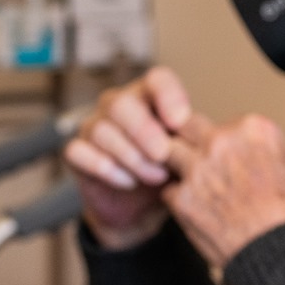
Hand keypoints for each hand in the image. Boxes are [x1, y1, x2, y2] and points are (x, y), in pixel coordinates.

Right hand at [63, 67, 192, 249]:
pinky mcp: (76, 151)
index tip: (180, 121)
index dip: (168, 96)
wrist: (142, 205)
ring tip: (156, 177)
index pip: (157, 79)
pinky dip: (107, 169)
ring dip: (132, 157)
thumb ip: (193, 137)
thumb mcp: (187, 151)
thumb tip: (207, 133)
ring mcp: (94, 126)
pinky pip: (80, 152)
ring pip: (102, 130)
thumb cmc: (169, 168)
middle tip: (165, 155)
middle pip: (121, 103)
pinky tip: (128, 182)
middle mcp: (119, 104)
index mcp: (151, 96)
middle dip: (145, 132)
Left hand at [164, 112, 284, 269]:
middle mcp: (222, 142)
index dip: (222, 138)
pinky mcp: (182, 200)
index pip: (223, 121)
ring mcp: (198, 170)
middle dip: (187, 139)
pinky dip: (179, 200)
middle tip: (193, 155)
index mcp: (253, 128)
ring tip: (192, 183)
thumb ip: (265, 152)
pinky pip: (169, 191)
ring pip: (167, 154)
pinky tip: (196, 210)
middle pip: (185, 125)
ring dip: (176, 167)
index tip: (225, 152)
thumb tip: (256, 157)